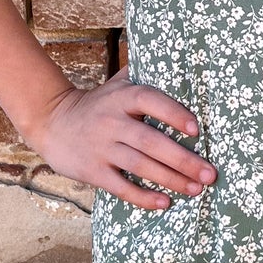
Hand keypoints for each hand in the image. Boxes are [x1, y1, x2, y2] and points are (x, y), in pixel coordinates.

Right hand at [24, 67, 216, 209]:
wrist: (52, 122)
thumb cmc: (98, 104)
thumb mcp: (117, 84)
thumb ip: (145, 74)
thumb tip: (181, 59)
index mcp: (122, 97)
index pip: (150, 100)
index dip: (173, 113)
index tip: (196, 130)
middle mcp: (112, 121)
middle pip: (150, 141)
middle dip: (183, 159)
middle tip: (210, 174)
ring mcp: (101, 147)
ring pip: (140, 166)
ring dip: (171, 179)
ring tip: (196, 189)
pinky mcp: (92, 170)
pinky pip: (121, 186)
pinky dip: (143, 197)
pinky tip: (164, 203)